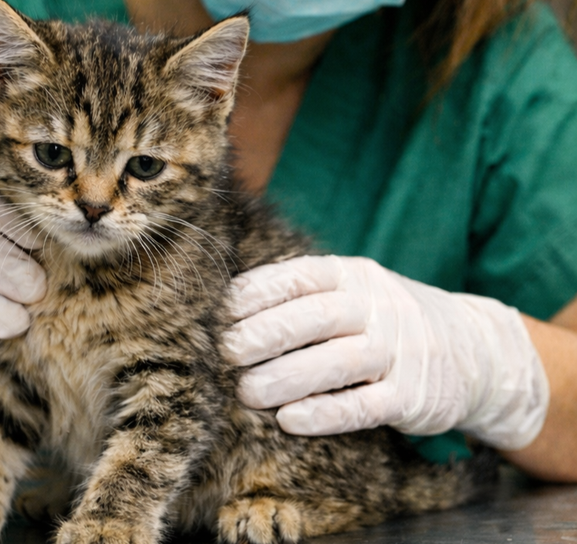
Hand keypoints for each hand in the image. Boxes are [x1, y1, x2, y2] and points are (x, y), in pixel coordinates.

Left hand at [224, 255, 548, 449]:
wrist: (476, 349)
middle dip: (265, 334)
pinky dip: (324, 414)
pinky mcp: (412, 397)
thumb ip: (305, 295)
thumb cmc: (389, 319)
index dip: (257, 292)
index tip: (221, 311)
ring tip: (245, 393)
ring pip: (337, 362)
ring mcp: (399, 351)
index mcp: (354, 275)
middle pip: (316, 316)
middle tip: (226, 352)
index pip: (300, 276)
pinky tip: (289, 421)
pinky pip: (364, 406)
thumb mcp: (355, 290)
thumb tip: (230, 306)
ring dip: (286, 378)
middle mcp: (378, 307)